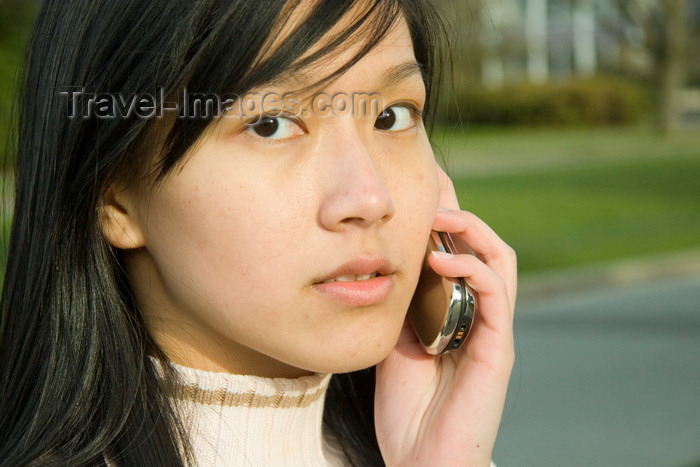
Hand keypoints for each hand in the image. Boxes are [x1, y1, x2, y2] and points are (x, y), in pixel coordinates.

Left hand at [375, 167, 515, 465]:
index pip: (458, 249)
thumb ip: (398, 303)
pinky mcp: (498, 347)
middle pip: (482, 244)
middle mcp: (478, 313)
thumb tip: (381, 261)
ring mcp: (491, 328)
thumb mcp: (392, 339)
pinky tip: (440, 260)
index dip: (443, 216)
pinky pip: (495, 293)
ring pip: (499, 258)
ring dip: (471, 229)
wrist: (422, 458)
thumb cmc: (406, 406)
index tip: (417, 186)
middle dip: (457, 211)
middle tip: (427, 191)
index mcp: (455, 309)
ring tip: (437, 217)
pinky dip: (472, 267)